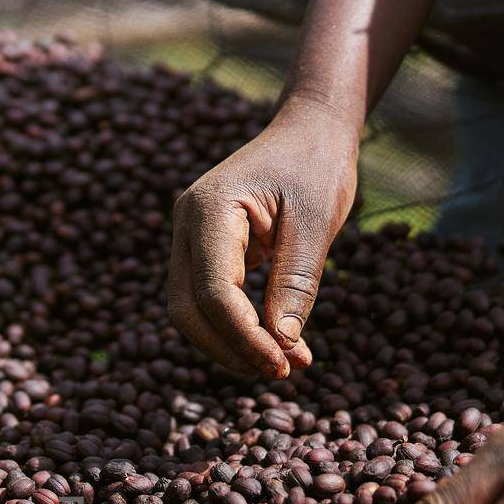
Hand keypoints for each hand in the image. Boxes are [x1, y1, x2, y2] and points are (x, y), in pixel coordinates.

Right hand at [168, 98, 358, 378]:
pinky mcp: (201, 249)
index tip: (283, 365)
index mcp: (210, 209)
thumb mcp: (317, 223)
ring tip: (280, 364)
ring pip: (189, 311)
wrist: (309, 130)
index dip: (246, 337)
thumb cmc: (317, 166)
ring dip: (229, 345)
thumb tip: (282, 346)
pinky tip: (273, 344)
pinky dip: (234, 328)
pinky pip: (205, 300)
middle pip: (188, 310)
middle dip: (229, 349)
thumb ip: (296, 282)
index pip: (215, 292)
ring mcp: (188, 236)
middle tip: (280, 372)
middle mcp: (186, 222)